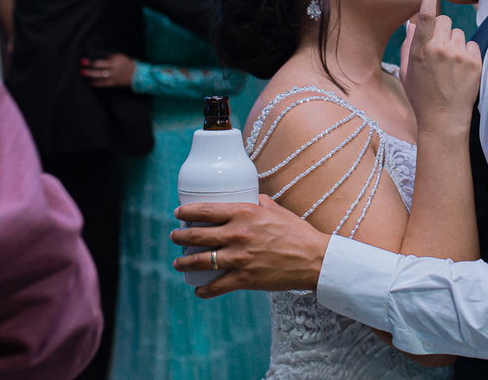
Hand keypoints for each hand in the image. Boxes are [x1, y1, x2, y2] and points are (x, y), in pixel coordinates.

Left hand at [81, 54, 135, 87]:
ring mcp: (114, 77)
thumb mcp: (121, 57)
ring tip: (83, 73)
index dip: (92, 61)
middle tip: (81, 66)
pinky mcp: (114, 83)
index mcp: (116, 61)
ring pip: (100, 76)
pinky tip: (90, 82)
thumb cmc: (129, 64)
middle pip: (98, 68)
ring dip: (90, 75)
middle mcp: (114, 69)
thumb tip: (99, 58)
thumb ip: (111, 57)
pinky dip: (96, 83)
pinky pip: (103, 84)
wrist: (138, 75)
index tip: (84, 60)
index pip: (101, 61)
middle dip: (89, 67)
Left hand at [171, 195, 328, 297]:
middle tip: (174, 236)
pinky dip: (204, 290)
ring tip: (178, 262)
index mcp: (244, 213)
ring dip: (184, 262)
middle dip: (180, 236)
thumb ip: (259, 202)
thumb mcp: (277, 210)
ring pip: (200, 261)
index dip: (187, 212)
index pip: (206, 210)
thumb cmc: (297, 232)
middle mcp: (237, 234)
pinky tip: (198, 290)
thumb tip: (249, 198)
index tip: (178, 214)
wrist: (313, 259)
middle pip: (197, 235)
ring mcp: (239, 258)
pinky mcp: (244, 279)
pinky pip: (216, 287)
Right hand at [400, 0, 481, 137]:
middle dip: (443, 30)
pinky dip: (467, 54)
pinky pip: (472, 45)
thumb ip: (409, 44)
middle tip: (439, 50)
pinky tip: (460, 70)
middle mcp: (440, 49)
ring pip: (460, 33)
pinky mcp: (475, 62)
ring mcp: (459, 55)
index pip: (425, 15)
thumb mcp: (407, 71)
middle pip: (446, 21)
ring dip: (455, 43)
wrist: (444, 121)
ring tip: (450, 65)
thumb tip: (412, 23)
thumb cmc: (422, 96)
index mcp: (421, 49)